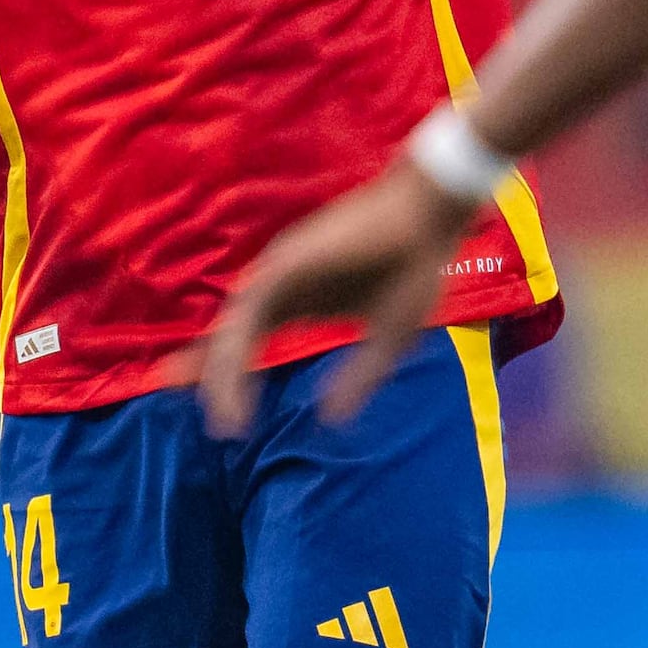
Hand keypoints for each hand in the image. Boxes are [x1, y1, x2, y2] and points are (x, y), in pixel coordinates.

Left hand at [200, 166, 467, 435]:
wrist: (430, 217)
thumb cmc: (414, 268)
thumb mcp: (390, 339)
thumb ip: (359, 379)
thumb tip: (330, 421)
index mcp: (302, 302)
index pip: (253, 344)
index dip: (236, 379)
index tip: (233, 424)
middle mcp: (282, 288)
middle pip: (234, 339)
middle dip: (217, 382)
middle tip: (220, 430)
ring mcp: (280, 273)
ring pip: (235, 329)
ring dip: (223, 373)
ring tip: (224, 418)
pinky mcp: (286, 263)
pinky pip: (249, 311)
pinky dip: (237, 347)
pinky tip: (235, 379)